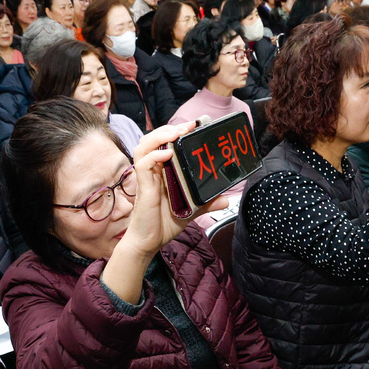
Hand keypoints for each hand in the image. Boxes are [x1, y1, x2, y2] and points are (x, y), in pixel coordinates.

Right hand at [119, 121, 228, 260]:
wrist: (150, 242)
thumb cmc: (165, 223)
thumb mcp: (191, 209)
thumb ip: (207, 202)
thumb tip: (226, 199)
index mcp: (163, 171)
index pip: (165, 143)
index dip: (176, 132)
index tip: (195, 126)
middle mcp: (154, 170)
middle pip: (153, 138)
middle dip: (170, 128)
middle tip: (190, 125)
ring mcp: (147, 177)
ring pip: (144, 146)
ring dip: (160, 136)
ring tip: (177, 133)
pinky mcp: (143, 186)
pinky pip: (143, 164)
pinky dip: (155, 156)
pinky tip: (167, 154)